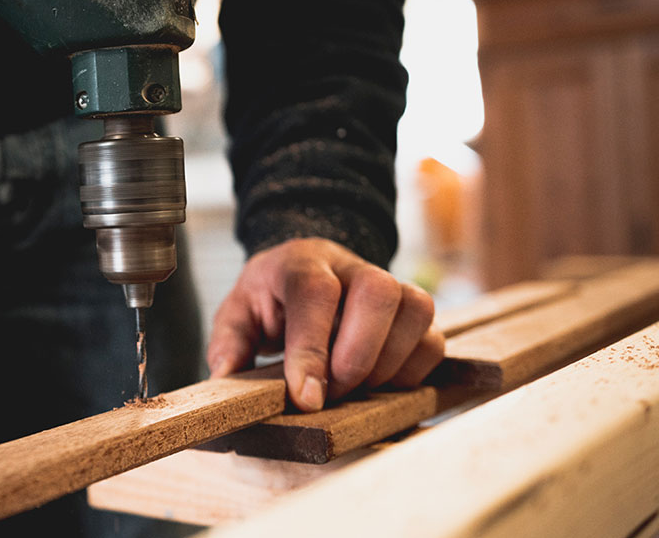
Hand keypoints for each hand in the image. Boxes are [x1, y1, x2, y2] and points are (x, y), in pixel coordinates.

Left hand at [207, 238, 443, 411]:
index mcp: (302, 262)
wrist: (307, 272)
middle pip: (378, 292)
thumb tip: (228, 376)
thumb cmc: (271, 300)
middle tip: (331, 393)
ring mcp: (391, 284)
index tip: (307, 398)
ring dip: (386, 365)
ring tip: (352, 387)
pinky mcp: (415, 313)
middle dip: (357, 356)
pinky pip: (433, 340)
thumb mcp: (238, 314)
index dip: (312, 349)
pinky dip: (410, 372)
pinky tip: (378, 383)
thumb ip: (229, 343)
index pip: (314, 292)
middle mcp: (351, 266)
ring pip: (416, 311)